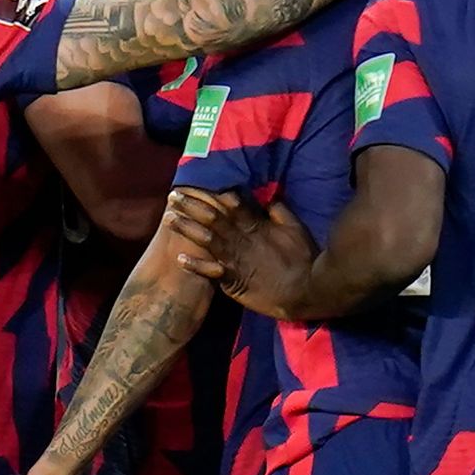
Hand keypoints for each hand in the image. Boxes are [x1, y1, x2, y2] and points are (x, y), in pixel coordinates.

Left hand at [164, 188, 316, 318]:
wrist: (306, 291)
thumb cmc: (303, 258)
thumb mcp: (295, 227)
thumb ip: (279, 211)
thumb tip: (268, 198)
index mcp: (254, 225)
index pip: (229, 204)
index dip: (210, 193)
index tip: (194, 183)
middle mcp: (241, 238)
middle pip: (211, 217)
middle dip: (191, 205)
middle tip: (172, 195)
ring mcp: (235, 259)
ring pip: (205, 239)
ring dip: (186, 228)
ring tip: (168, 218)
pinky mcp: (233, 279)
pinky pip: (210, 271)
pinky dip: (195, 265)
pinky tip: (179, 258)